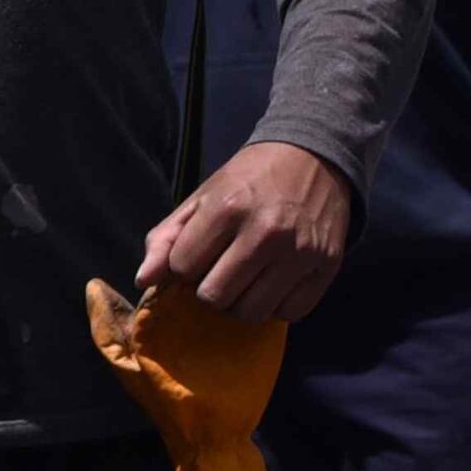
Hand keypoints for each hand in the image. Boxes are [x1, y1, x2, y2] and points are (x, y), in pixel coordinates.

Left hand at [138, 139, 356, 322]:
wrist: (313, 157)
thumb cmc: (247, 181)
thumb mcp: (200, 200)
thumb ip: (165, 240)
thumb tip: (142, 281)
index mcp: (227, 209)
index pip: (183, 269)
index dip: (185, 265)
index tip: (200, 252)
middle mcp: (266, 232)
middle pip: (215, 297)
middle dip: (209, 288)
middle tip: (221, 269)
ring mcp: (301, 251)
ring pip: (251, 312)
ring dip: (241, 302)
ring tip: (246, 279)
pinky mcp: (327, 265)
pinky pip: (290, 312)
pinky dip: (277, 305)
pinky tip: (274, 282)